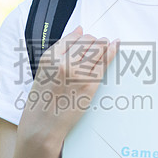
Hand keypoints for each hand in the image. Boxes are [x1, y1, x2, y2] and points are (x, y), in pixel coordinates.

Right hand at [19, 25, 119, 142]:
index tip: (85, 35)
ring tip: (106, 43)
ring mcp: (78, 74)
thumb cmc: (42, 102)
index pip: (71, 38)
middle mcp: (63, 63)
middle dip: (93, 40)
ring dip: (103, 44)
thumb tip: (78, 31)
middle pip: (86, 41)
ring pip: (97, 48)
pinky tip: (116, 45)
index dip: (81, 35)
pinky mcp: (90, 85)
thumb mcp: (43, 72)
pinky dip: (112, 51)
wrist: (43, 126)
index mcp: (49, 58)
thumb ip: (59, 52)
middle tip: (97, 42)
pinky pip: (105, 62)